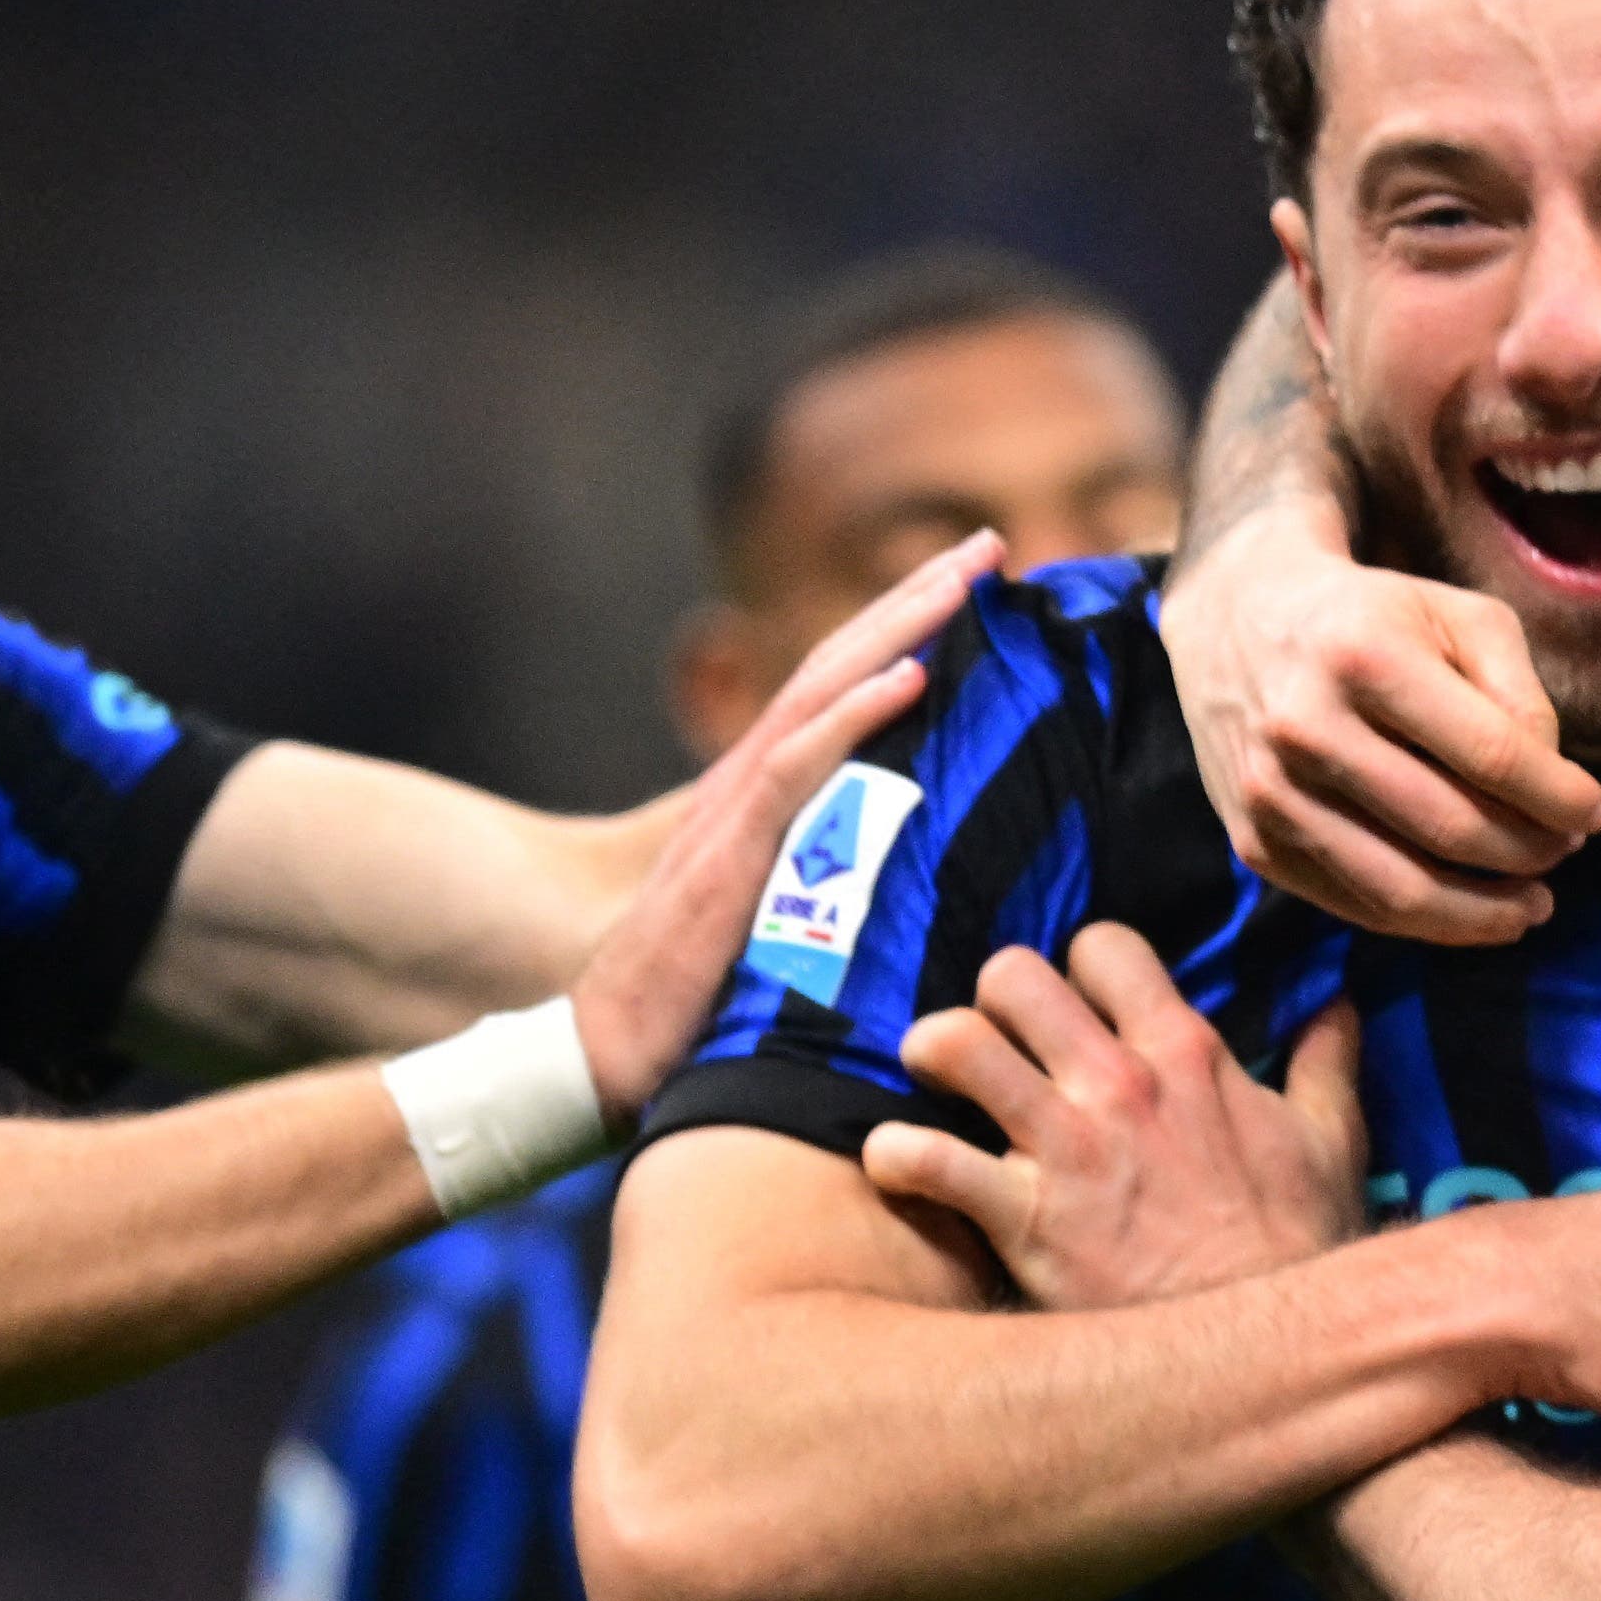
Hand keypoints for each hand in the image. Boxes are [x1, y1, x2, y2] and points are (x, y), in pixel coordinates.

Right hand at [571, 537, 993, 1115]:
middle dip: (918, 601)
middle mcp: (751, 786)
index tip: (979, 590)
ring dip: (900, 628)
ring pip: (822, 692)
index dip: (905, 634)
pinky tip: (909, 675)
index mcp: (769, 798)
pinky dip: (854, 714)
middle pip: (840, 666)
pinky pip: (798, 766)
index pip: (843, 691)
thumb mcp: (785, 933)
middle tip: (993, 545)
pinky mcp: (730, 855)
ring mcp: (737, 814)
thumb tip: (912, 885)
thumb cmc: (696, 1007)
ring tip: (966, 579)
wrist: (607, 1055)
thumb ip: (830, 891)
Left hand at [870, 924, 1366, 1306]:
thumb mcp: (1330, 1142)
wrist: (1264, 1352)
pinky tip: (901, 1166)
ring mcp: (1063, 1147)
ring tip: (933, 1081)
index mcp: (1186, 1052)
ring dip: (931, 1053)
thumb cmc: (1298, 1246)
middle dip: (993, 1000)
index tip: (1078, 1004)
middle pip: (1013, 976)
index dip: (1079, 967)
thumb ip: (1325, 1063)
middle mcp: (1117, 1083)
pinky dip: (896, 1157)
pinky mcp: (1019, 1218)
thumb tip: (1339, 1001)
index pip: (1105, 947)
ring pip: (954, 1043)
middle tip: (997, 1042)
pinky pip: (923, 1159)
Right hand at [1164, 529, 1600, 947]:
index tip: (1595, 813)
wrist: (1239, 619)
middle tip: (1563, 852)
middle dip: (1528, 853)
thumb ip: (1520, 696)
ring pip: (1401, 890)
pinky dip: (1425, 923)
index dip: (1558, 797)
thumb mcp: (1460, 618)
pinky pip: (1355, 906)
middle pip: (1451, 827)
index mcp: (1365, 656)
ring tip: (1532, 906)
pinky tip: (1469, 911)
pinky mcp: (1255, 843)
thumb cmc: (1374, 618)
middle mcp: (1307, 728)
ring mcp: (1272, 794)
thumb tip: (1556, 795)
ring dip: (1484, 912)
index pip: (1490, 753)